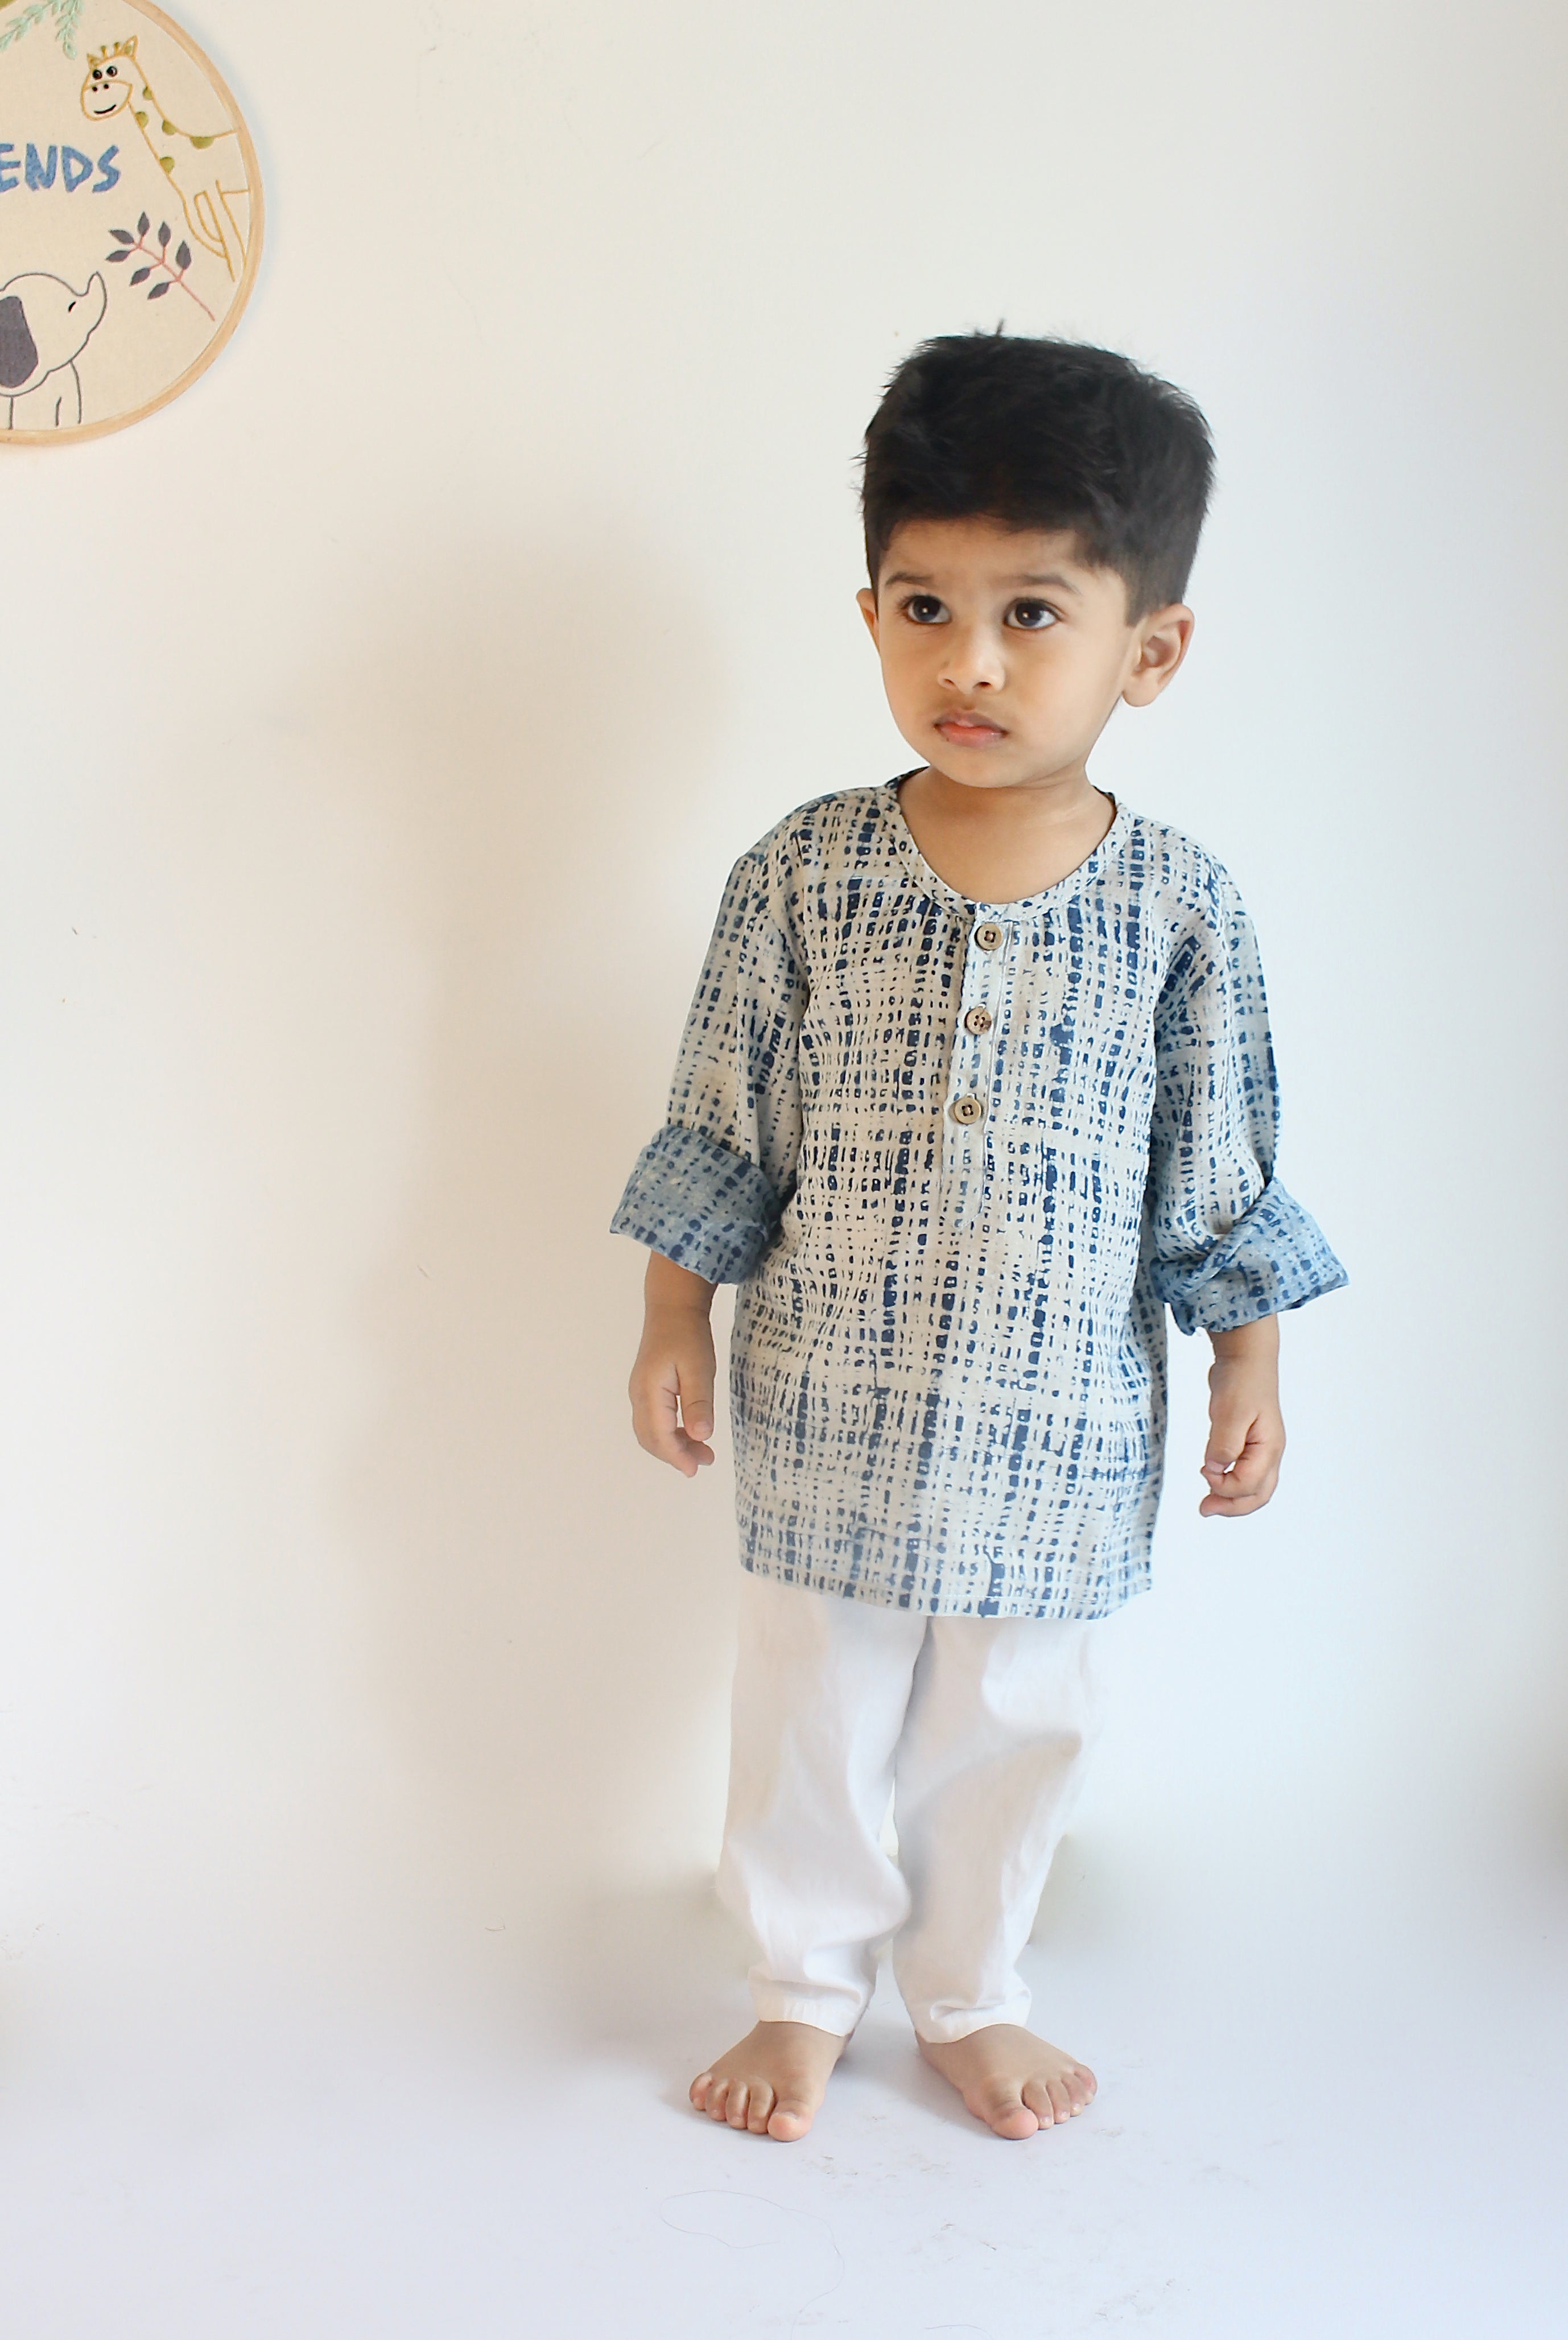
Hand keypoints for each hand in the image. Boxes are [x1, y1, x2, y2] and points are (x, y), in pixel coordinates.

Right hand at [628, 1252, 718, 1476]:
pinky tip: (690, 1433)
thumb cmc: (687, 1334)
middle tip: (704, 1462)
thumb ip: (698, 1403)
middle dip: (675, 1455)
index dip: (678, 1456)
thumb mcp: (699, 1368)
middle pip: (651, 1439)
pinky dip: (669, 1434)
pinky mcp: (646, 1390)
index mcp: (649, 1391)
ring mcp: (640, 1393)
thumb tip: (701, 1436)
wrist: (672, 1307)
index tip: (697, 1468)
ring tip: (702, 1453)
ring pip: (650, 1432)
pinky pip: (652, 1421)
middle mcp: (638, 1395)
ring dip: (672, 1447)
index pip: (660, 1436)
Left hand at [1200, 1314, 1284, 1517]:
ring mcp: (1261, 1448)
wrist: (1246, 1357)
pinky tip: (1213, 1478)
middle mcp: (1269, 1452)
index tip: (1203, 1471)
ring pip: (1253, 1486)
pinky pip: (1245, 1472)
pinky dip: (1230, 1482)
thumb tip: (1215, 1469)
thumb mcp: (1230, 1412)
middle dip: (1232, 1506)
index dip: (1224, 1487)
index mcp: (1269, 1448)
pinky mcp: (1249, 1442)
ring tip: (1207, 1503)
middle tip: (1204, 1509)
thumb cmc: (1242, 1381)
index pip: (1249, 1484)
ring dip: (1231, 1498)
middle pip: (1258, 1494)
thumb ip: (1223, 1444)